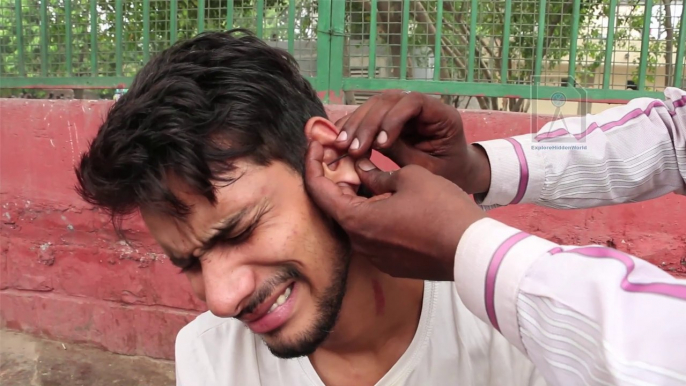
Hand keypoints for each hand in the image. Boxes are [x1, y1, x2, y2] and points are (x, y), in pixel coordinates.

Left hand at [305, 141, 485, 280]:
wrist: (472, 252)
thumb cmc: (442, 211)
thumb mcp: (409, 178)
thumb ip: (377, 175)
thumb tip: (363, 171)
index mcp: (356, 220)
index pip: (318, 190)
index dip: (312, 163)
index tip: (315, 145)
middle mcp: (359, 243)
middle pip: (336, 206)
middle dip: (337, 178)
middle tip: (344, 155)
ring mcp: (375, 256)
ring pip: (356, 220)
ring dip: (356, 197)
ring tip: (366, 172)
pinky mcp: (392, 263)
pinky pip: (373, 235)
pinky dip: (372, 214)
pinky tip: (386, 198)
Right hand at [333, 90, 490, 194]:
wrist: (457, 173)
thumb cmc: (449, 173)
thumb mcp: (428, 169)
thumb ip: (403, 155)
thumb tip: (371, 147)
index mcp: (443, 115)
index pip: (413, 102)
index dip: (393, 119)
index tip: (381, 144)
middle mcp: (424, 106)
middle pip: (389, 100)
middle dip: (367, 123)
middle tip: (351, 147)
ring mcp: (406, 109)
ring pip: (375, 105)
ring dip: (356, 124)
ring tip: (341, 145)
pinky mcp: (393, 117)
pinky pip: (370, 115)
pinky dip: (355, 126)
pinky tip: (340, 138)